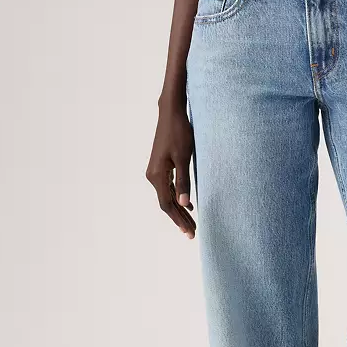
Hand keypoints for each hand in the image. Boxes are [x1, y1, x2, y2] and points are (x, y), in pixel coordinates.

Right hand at [146, 101, 195, 238]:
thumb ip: (184, 181)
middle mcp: (153, 175)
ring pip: (167, 197)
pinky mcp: (161, 166)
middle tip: (193, 234)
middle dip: (180, 219)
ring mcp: (156, 171)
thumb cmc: (179, 132)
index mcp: (157, 175)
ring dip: (179, 211)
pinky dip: (178, 198)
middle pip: (166, 204)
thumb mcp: (184, 157)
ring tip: (192, 224)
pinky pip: (168, 188)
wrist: (171, 113)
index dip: (178, 220)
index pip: (167, 205)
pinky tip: (188, 205)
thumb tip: (183, 204)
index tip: (190, 232)